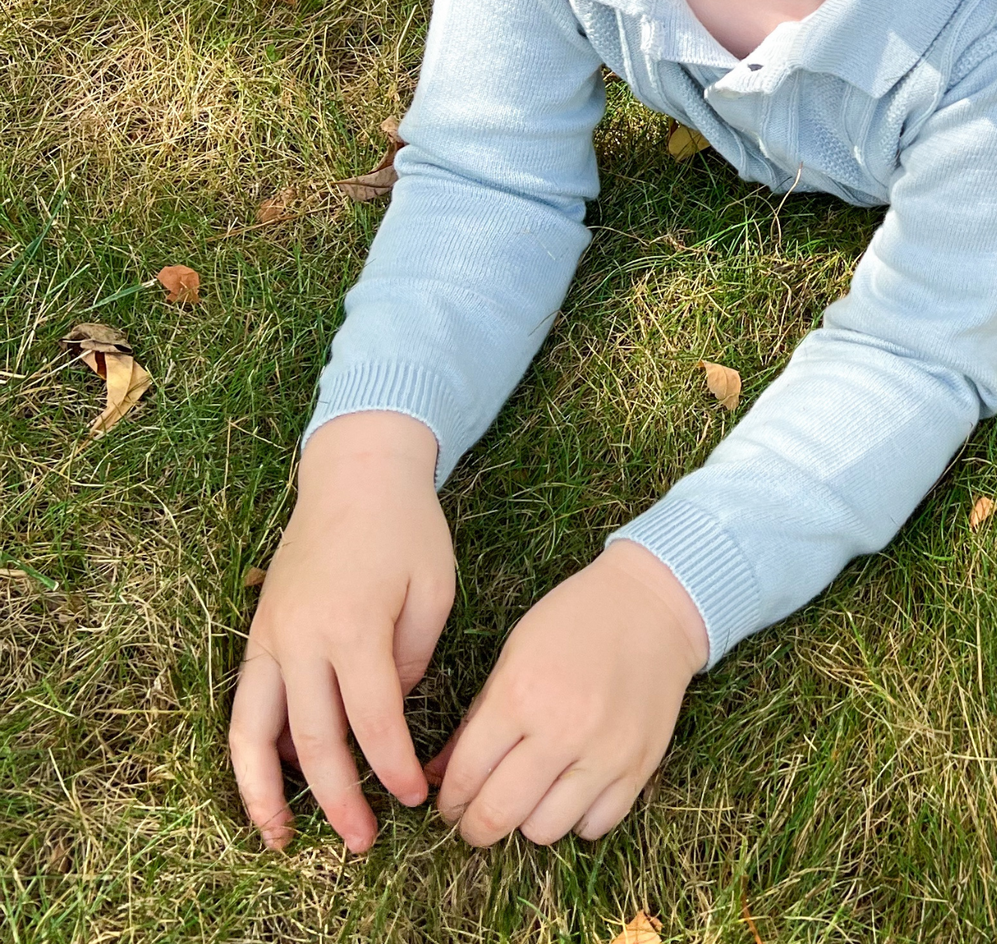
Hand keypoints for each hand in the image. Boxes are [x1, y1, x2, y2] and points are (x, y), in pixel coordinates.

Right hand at [228, 411, 452, 852]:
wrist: (357, 472)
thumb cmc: (408, 527)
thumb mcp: (433, 588)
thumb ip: (413, 657)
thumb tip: (389, 712)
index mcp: (354, 625)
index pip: (373, 719)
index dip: (392, 767)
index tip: (414, 799)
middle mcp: (302, 637)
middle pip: (314, 739)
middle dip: (339, 799)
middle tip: (363, 841)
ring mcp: (271, 635)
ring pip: (253, 732)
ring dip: (265, 792)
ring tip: (279, 839)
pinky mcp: (259, 632)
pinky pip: (245, 704)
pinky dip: (250, 749)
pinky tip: (268, 780)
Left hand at [423, 540, 707, 846]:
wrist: (654, 604)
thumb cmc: (577, 619)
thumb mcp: (515, 654)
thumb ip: (477, 718)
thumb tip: (439, 775)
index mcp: (520, 694)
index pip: (465, 775)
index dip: (450, 798)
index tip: (453, 802)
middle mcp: (562, 729)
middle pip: (499, 815)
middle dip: (476, 827)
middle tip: (477, 819)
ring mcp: (605, 752)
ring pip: (545, 831)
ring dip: (529, 821)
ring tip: (532, 796)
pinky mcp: (639, 765)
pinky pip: (596, 825)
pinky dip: (578, 817)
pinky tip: (574, 790)